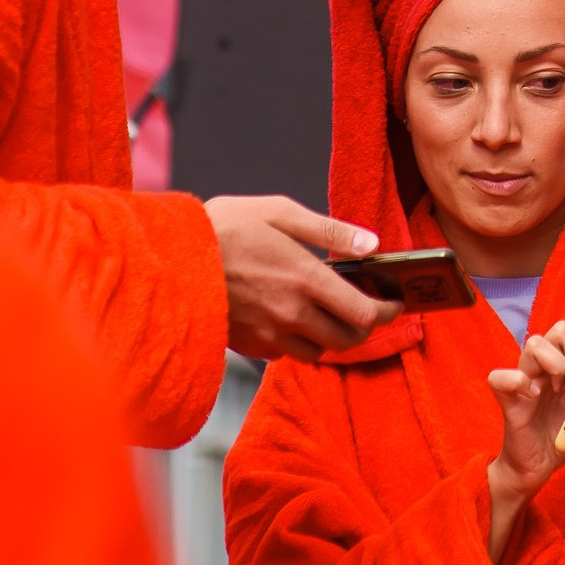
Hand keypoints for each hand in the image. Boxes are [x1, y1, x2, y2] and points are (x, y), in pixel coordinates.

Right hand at [204, 195, 383, 360]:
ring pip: (318, 351)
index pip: (363, 312)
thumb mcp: (279, 211)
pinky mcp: (248, 345)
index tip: (395, 301)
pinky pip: (286, 353)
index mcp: (305, 278)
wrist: (169, 261)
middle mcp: (292, 314)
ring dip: (330, 335)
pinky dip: (297, 341)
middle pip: (347, 340)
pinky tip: (290, 316)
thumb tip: (371, 244)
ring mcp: (269, 334)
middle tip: (365, 306)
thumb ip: (330, 229)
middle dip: (363, 326)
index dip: (387, 310)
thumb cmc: (224, 227)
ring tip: (327, 310)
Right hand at [485, 325, 564, 558]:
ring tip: (561, 383)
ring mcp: (525, 379)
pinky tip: (534, 395)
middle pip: (559, 329)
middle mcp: (546, 367)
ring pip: (533, 343)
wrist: (536, 468)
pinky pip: (500, 376)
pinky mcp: (506, 398)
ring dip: (552, 359)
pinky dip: (517, 380)